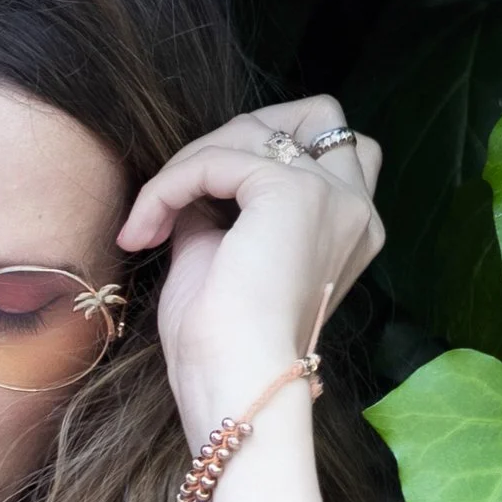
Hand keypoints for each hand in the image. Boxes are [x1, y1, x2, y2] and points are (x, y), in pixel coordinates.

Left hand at [117, 98, 383, 443]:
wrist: (233, 387)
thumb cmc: (223, 350)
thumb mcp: (221, 264)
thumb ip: (218, 214)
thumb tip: (190, 184)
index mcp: (349, 229)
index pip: (322, 150)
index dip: (254, 157)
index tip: (189, 211)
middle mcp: (355, 206)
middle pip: (314, 115)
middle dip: (238, 136)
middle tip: (178, 190)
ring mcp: (331, 194)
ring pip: (256, 130)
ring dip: (188, 165)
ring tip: (148, 223)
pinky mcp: (292, 191)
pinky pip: (218, 158)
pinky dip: (172, 183)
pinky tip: (146, 228)